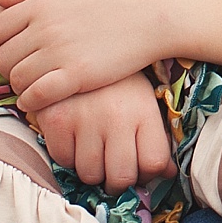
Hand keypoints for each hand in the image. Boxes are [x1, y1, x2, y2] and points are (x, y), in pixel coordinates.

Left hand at [0, 0, 173, 111]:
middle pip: (2, 56)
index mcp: (42, 3)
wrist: (156, 13)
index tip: (1, 54)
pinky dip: (31, 101)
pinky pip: (37, 95)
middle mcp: (45, 26)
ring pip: (17, 78)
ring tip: (31, 86)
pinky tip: (39, 101)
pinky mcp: (77, 75)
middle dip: (5, 68)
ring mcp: (60, 51)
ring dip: (19, 86)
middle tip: (19, 73)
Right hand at [26, 73, 174, 190]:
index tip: (139, 169)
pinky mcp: (55, 120)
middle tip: (113, 170)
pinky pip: (62, 159)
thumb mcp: (144, 99)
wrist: (80, 41)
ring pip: (89, 173)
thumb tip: (166, 174)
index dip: (148, 174)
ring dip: (92, 170)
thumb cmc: (116, 78)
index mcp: (144, 110)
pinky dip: (67, 156)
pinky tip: (73, 138)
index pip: (153, 162)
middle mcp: (116, 117)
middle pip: (121, 176)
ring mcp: (84, 119)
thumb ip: (155, 136)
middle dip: (118, 181)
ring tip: (94, 151)